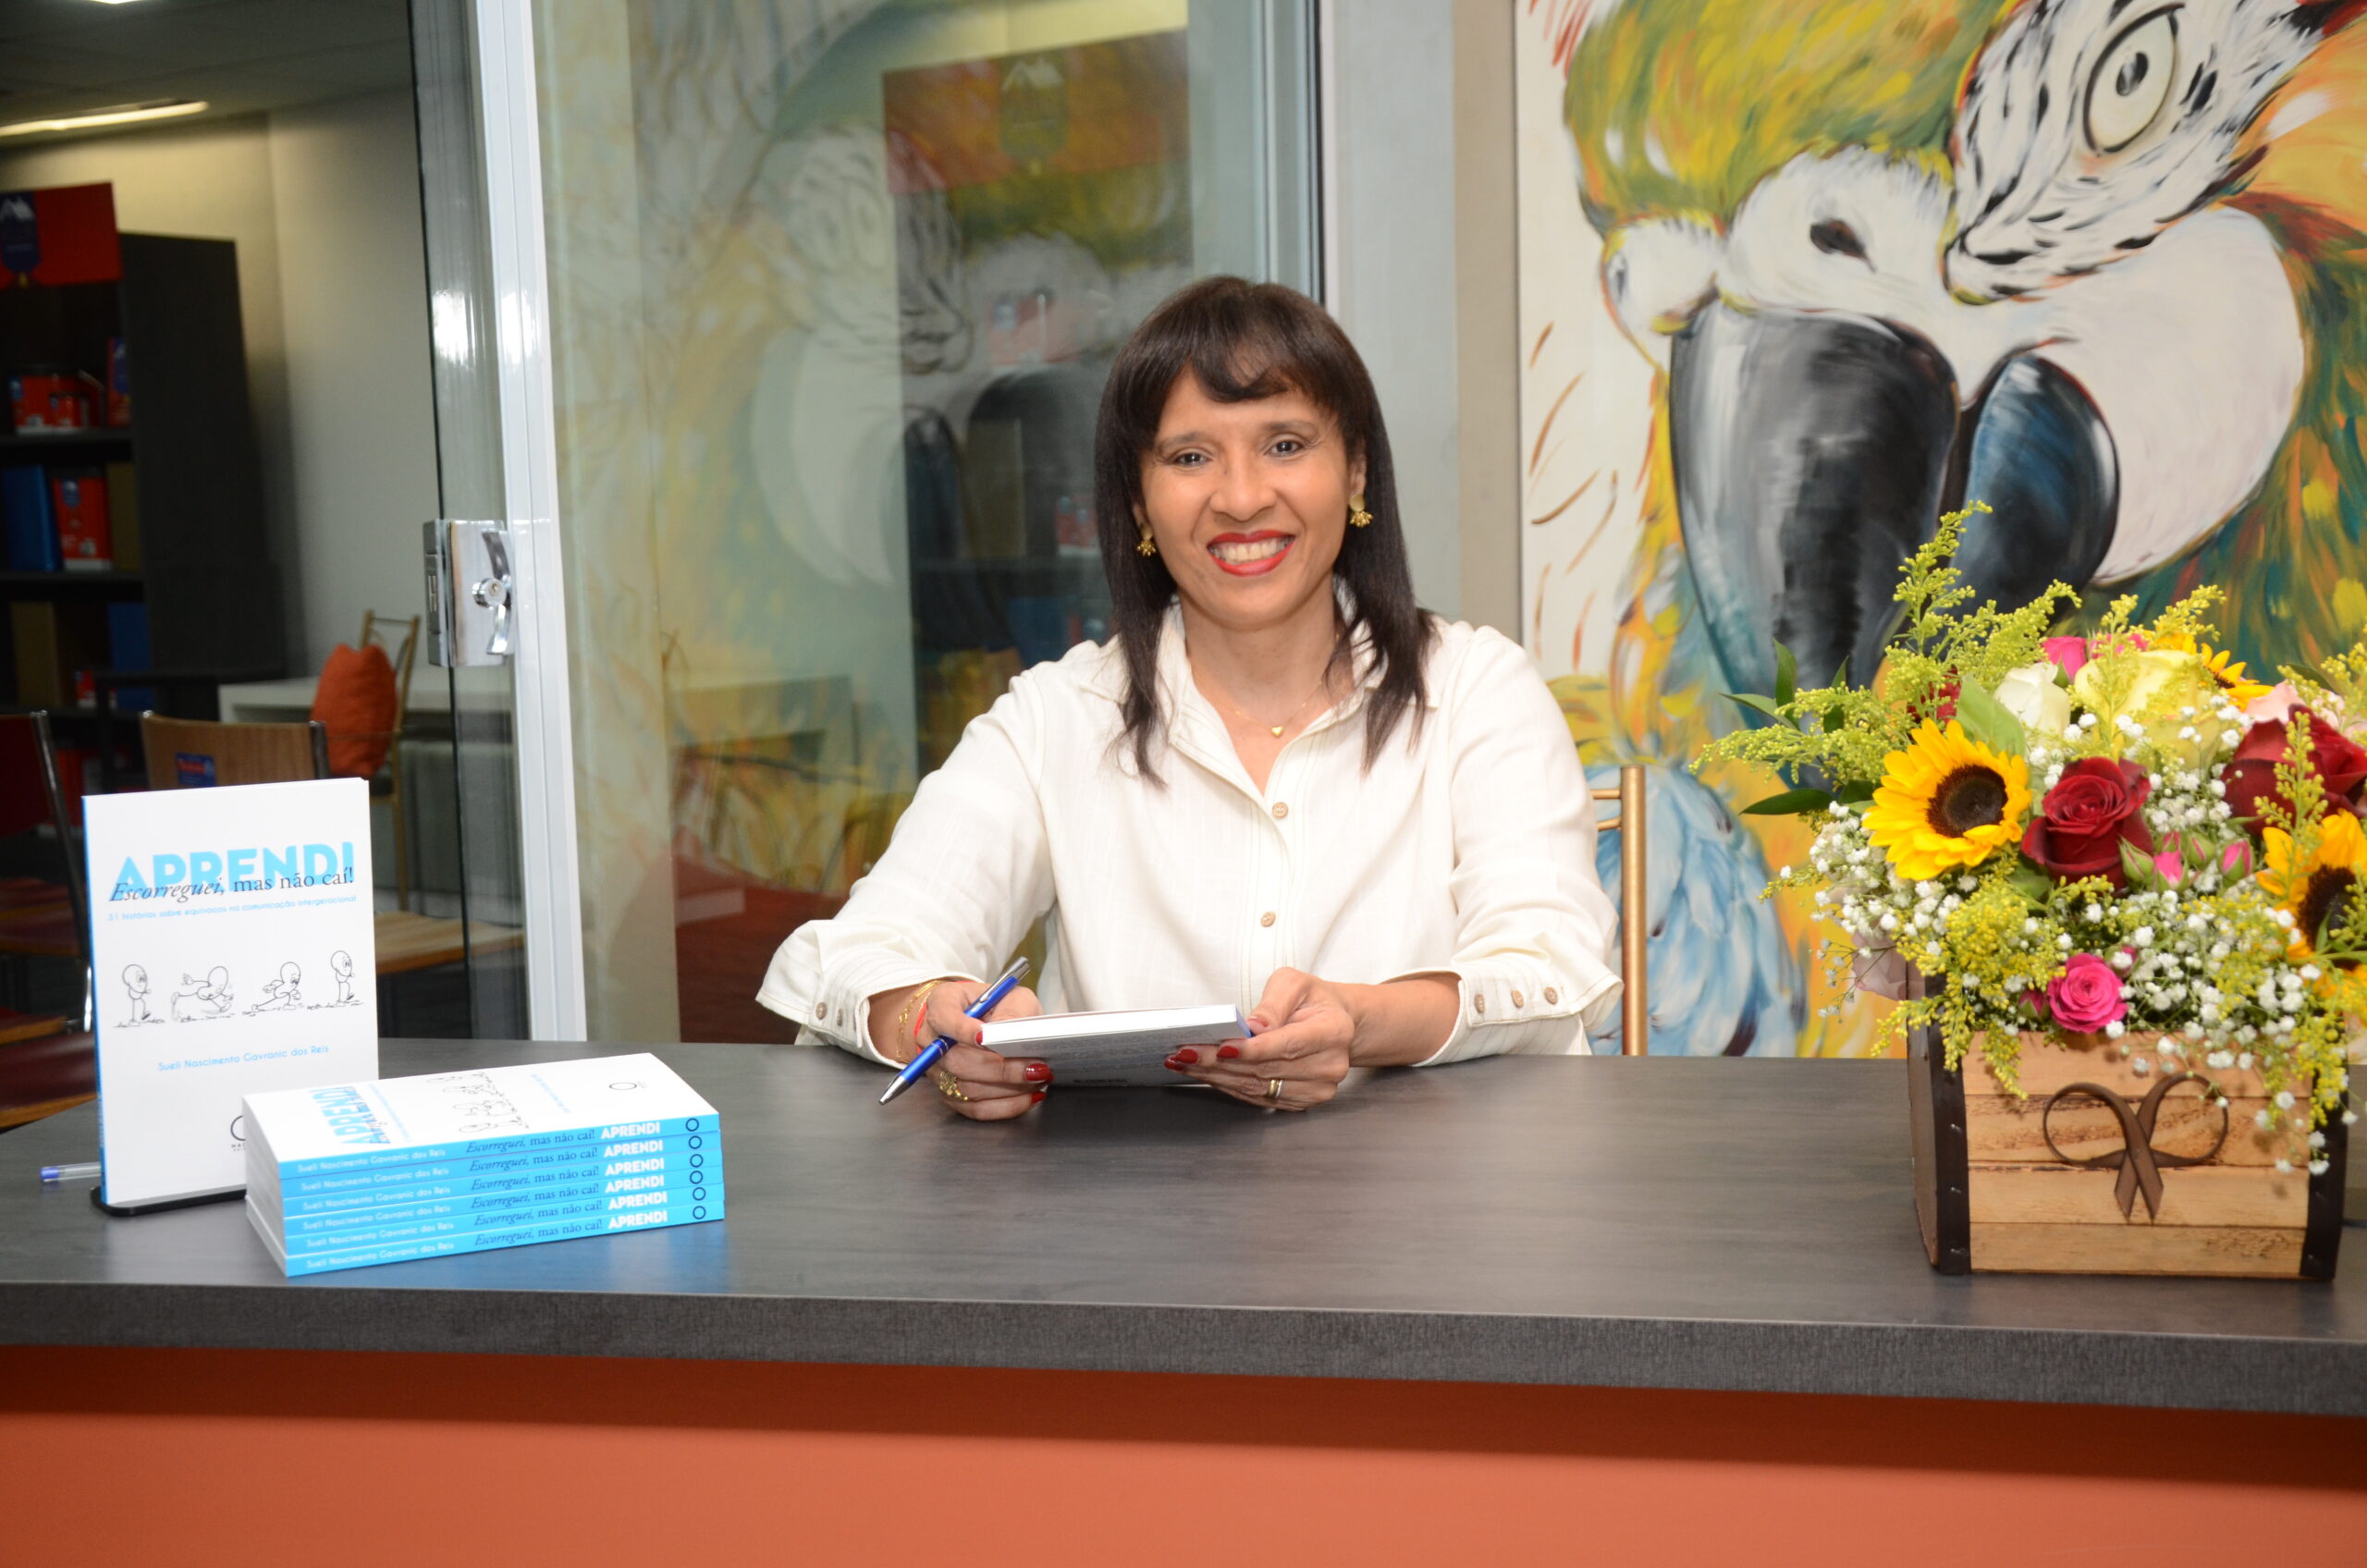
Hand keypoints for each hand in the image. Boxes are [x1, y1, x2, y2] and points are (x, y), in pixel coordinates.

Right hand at [871, 977, 1047, 1121]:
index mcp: (942, 1004)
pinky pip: (975, 1108)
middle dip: (999, 1068)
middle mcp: (932, 1040)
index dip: (963, 1030)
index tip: (986, 1037)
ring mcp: (938, 1070)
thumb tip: (1012, 1036)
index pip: (943, 1018)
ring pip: (968, 1088)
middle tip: (1034, 1067)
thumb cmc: (995, 1006)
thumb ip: (1011, 1010)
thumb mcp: (1010, 995)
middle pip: (957, 1060)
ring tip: (1038, 1080)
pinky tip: (1028, 1097)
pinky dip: (1005, 1106)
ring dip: (1007, 1088)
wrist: (979, 1022)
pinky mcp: (950, 1094)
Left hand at [1172, 967, 1354, 1111]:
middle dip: (1220, 1062)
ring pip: (1257, 1087)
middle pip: (1266, 1069)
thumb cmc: (1313, 1000)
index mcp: (1333, 1031)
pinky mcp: (1300, 1101)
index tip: (1221, 1047)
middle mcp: (1329, 1066)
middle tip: (1185, 1052)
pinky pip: (1258, 1097)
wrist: (1336, 1023)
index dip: (1253, 1049)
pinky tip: (1205, 1073)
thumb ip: (1274, 1004)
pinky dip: (1228, 1085)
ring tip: (1185, 1063)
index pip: (1288, 1044)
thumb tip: (1253, 1027)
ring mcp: (1317, 1089)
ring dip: (1217, 1076)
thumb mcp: (1295, 984)